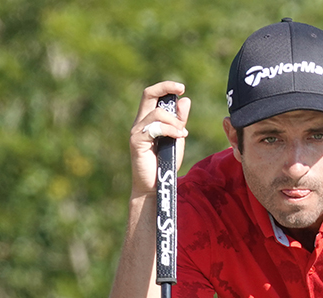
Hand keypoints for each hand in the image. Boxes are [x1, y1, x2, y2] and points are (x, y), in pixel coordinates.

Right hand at [129, 81, 191, 195]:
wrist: (156, 185)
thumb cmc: (165, 163)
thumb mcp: (177, 138)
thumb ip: (180, 121)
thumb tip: (185, 100)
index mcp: (149, 120)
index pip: (153, 95)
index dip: (166, 87)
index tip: (182, 88)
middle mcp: (140, 123)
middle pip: (148, 94)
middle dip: (165, 87)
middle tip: (181, 89)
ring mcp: (137, 132)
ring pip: (156, 112)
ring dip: (174, 120)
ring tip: (182, 132)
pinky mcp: (137, 142)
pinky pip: (155, 128)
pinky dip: (170, 129)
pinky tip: (179, 136)